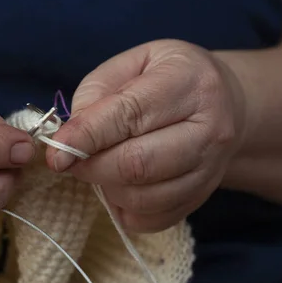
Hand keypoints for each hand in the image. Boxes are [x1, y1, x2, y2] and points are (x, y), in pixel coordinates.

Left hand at [46, 39, 247, 232]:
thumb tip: (70, 137)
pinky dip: (124, 209)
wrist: (226, 103)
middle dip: (91, 167)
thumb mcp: (132, 63)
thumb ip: (96, 93)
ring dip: (106, 188)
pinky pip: (153, 219)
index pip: (129, 115)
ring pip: (144, 197)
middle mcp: (209, 129)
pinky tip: (119, 186)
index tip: (55, 152)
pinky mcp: (202, 198)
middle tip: (69, 161)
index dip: (86, 137)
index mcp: (188, 83)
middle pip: (138, 164)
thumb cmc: (168, 78)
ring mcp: (211, 169)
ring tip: (98, 167)